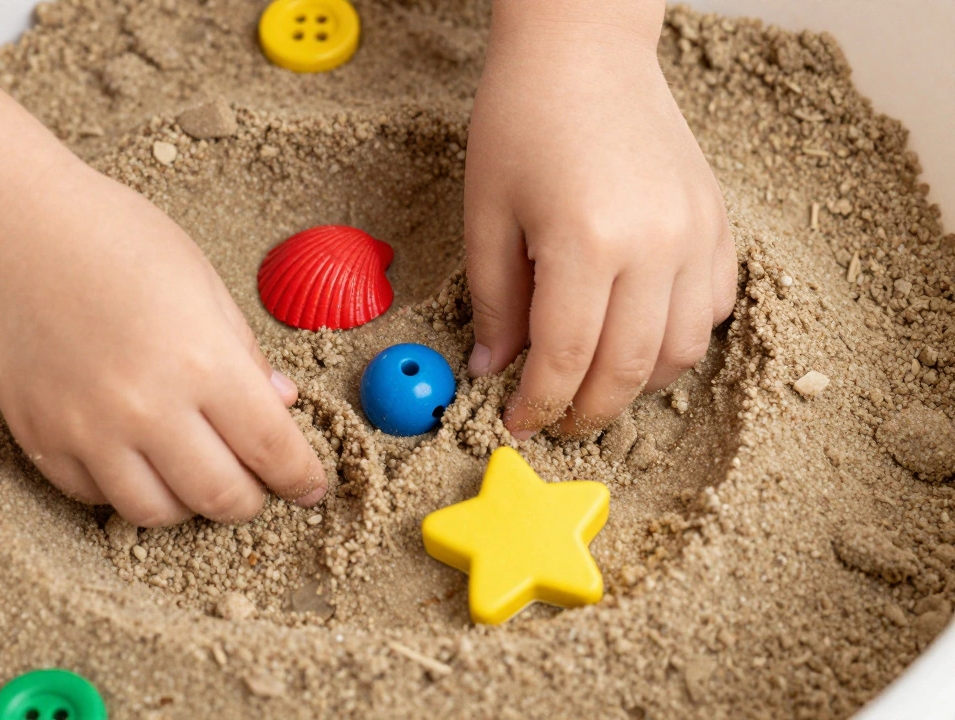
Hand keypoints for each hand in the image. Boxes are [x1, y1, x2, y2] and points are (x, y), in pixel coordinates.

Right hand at [0, 169, 325, 525]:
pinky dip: (122, 489)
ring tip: (193, 476)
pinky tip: (134, 459)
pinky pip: (93, 496)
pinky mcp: (42, 437)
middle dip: (250, 501)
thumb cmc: (112, 236)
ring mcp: (89, 430)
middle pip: (220, 497)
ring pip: (155, 513)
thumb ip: (244, 353)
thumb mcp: (201, 281)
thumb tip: (280, 405)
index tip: (309, 488)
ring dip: (187, 505)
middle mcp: (148, 408)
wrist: (10, 227)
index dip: (300, 479)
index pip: (272, 450)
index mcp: (203, 361)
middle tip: (255, 487)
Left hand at [464, 4, 735, 438]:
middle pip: (629, 370)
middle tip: (556, 420)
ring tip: (595, 385)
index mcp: (586, 242)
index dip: (538, 404)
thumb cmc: (522, 120)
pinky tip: (637, 334)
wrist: (584, 52)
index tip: (517, 424)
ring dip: (637, 385)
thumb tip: (493, 370)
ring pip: (682, 351)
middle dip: (588, 411)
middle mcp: (654, 244)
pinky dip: (678, 338)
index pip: (566, 359)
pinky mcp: (718, 222)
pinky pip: (713, 308)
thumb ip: (493, 302)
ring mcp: (696, 234)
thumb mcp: (487, 214)